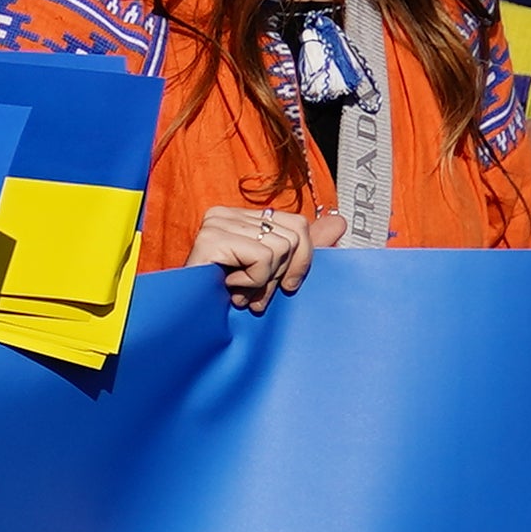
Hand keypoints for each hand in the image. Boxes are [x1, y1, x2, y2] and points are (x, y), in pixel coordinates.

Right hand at [189, 200, 321, 307]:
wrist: (190, 318)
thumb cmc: (227, 297)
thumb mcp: (272, 272)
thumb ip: (304, 247)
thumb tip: (339, 222)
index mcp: (240, 217)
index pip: (297, 224)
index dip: (302, 260)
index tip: (287, 285)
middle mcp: (226, 213)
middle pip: (293, 237)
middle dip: (281, 274)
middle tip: (256, 292)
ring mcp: (217, 223)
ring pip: (280, 248)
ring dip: (264, 281)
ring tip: (242, 292)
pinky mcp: (211, 238)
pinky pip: (262, 258)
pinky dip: (252, 282)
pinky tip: (230, 287)